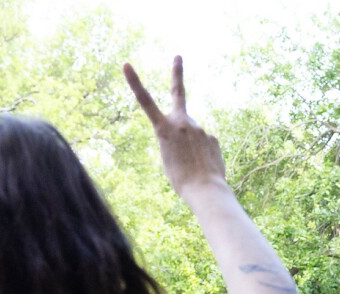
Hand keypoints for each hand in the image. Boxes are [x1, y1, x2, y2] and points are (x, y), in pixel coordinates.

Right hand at [124, 57, 227, 197]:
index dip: (134, 82)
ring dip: (191, 146)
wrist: (205, 190)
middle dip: (177, 73)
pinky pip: (204, 144)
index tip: (126, 64)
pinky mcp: (212, 137)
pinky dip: (202, 154)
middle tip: (178, 57)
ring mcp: (200, 128)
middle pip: (178, 94)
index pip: (145, 101)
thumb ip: (176, 138)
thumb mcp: (168, 157)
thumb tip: (192, 131)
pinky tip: (204, 166)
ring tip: (192, 164)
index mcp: (163, 128)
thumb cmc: (181, 179)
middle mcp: (182, 123)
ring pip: (192, 133)